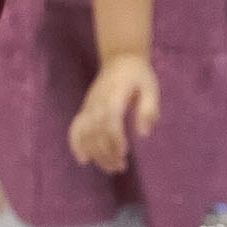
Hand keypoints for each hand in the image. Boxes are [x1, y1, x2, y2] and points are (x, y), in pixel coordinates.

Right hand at [69, 53, 157, 173]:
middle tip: (120, 167)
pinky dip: (76, 144)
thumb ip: (149, 110)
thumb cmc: (138, 76)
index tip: (124, 153)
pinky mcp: (85, 109)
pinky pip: (75, 128)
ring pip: (86, 134)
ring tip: (111, 167)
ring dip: (96, 154)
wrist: (120, 59)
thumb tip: (144, 133)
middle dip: (106, 153)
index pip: (110, 121)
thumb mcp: (151, 89)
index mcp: (114, 96)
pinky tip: (83, 159)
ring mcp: (89, 106)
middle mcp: (97, 103)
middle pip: (96, 132)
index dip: (114, 139)